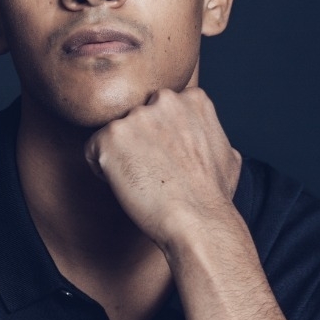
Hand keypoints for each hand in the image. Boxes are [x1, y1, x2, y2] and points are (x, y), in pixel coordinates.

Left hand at [84, 88, 241, 248]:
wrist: (198, 220)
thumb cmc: (213, 196)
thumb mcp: (227, 154)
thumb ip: (209, 135)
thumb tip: (205, 138)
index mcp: (193, 99)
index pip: (161, 109)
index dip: (161, 138)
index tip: (168, 161)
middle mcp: (164, 99)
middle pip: (137, 117)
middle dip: (139, 142)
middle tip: (151, 172)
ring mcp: (136, 116)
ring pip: (115, 134)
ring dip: (120, 156)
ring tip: (141, 181)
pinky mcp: (111, 135)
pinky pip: (93, 149)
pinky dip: (102, 169)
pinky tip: (125, 185)